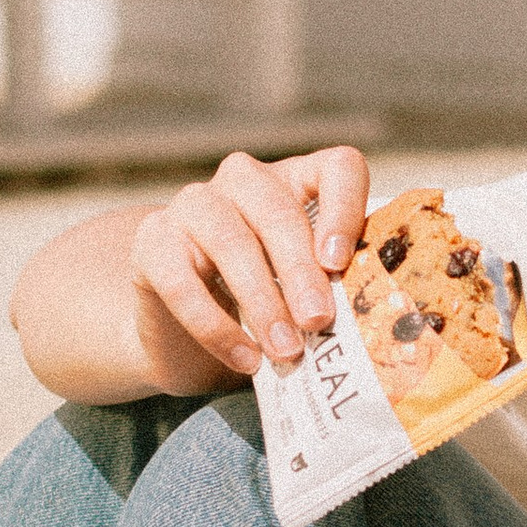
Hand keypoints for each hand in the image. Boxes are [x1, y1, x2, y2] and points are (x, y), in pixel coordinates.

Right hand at [11, 148, 371, 403]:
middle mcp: (245, 181)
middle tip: (318, 321)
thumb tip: (374, 322)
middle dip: (300, 271)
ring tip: (286, 351)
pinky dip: (216, 325)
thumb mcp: (305, 297)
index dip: (345, 208)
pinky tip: (244, 358)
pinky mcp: (152, 240)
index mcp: (298, 182)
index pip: (336, 168)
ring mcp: (194, 205)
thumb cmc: (265, 312)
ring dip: (261, 300)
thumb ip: (333, 293)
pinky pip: (182, 280)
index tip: (341, 262)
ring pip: (230, 240)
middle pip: (277, 210)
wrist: (186, 339)